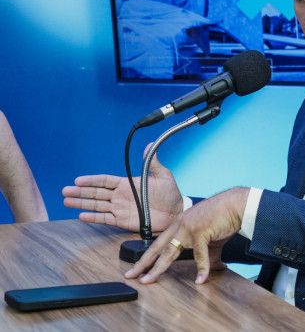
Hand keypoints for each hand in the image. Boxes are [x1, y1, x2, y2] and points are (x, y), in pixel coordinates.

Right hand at [62, 145, 182, 231]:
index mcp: (127, 183)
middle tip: (65, 191)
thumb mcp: (163, 176)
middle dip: (80, 191)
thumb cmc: (170, 193)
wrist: (176, 212)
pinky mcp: (122, 221)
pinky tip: (81, 215)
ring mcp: (119, 208)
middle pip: (96, 193)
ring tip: (67, 201)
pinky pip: (105, 219)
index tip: (78, 180)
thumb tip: (149, 145)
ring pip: (96, 205)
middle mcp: (120, 195)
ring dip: (81, 203)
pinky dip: (93, 218)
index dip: (91, 180)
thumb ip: (152, 163)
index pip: (105, 180)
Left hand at [125, 187, 248, 284]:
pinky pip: (199, 254)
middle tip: (131, 276)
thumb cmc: (223, 218)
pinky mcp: (200, 231)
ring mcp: (188, 228)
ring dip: (158, 268)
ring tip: (150, 280)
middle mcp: (179, 225)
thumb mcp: (211, 239)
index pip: (158, 243)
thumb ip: (208, 256)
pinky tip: (201, 279)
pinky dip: (202, 268)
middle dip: (143, 263)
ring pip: (169, 252)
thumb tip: (211, 271)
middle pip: (156, 248)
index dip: (147, 257)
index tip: (138, 268)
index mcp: (178, 225)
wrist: (236, 204)